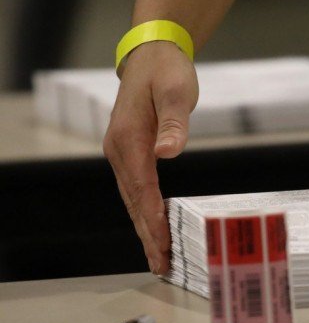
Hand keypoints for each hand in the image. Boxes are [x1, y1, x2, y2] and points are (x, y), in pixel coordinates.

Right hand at [103, 42, 198, 274]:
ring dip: (145, 229)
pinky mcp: (129, 153)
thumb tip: (168, 153)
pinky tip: (153, 228)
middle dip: (148, 235)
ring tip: (158, 258)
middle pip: (134, 202)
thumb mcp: (176, 92)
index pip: (142, 189)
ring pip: (132, 199)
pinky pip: (135, 189)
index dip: (153, 219)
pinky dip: (144, 212)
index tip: (163, 244)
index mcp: (129, 139)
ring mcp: (121, 153)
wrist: (152, 56)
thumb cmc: (167, 73)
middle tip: (161, 266)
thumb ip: (174, 124)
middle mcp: (119, 150)